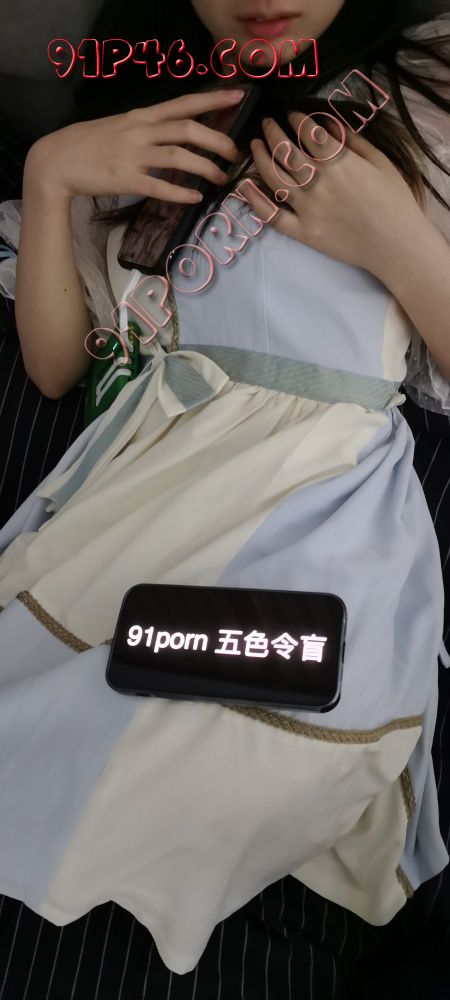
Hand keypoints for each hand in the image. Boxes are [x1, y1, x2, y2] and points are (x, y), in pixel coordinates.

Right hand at [24, 89, 244, 202]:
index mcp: (141, 116)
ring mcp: (132, 155)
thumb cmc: (89, 144)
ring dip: (205, 168)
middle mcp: (140, 131)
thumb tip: (173, 133)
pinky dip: (179, 192)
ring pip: (178, 157)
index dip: (212, 100)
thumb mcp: (121, 126)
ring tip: (221, 178)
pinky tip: (195, 197)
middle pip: (188, 129)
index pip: (183, 103)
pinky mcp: (125, 179)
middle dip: (217, 140)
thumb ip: (147, 128)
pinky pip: (158, 186)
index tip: (237, 97)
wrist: (57, 160)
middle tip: (234, 153)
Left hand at [246, 112, 425, 282]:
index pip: (308, 132)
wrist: (395, 244)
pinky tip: (244, 187)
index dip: (296, 118)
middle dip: (272, 131)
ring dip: (260, 157)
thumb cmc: (394, 201)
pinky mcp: (303, 232)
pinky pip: (272, 216)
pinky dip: (254, 201)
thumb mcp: (381, 162)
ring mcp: (308, 209)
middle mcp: (318, 182)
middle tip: (267, 123)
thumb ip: (353, 141)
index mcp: (339, 162)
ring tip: (255, 145)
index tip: (291, 113)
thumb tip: (328, 124)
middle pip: (285, 150)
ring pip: (274, 178)